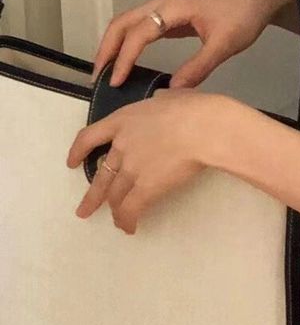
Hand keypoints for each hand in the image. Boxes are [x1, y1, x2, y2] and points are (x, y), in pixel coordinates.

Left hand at [66, 89, 233, 233]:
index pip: (89, 137)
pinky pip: (131, 209)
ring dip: (115, 210)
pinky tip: (129, 227)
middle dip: (93, 195)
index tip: (71, 162)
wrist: (202, 129)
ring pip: (116, 195)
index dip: (78, 151)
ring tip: (117, 222)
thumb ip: (161, 102)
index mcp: (123, 121)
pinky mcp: (145, 188)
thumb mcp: (171, 96)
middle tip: (85, 210)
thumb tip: (162, 102)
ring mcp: (131, 169)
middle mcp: (121, 147)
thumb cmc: (193, 109)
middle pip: (102, 174)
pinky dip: (127, 220)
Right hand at [93, 0, 296, 88]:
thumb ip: (199, 67)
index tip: (116, 81)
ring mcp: (168, 5)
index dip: (125, 58)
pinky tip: (130, 60)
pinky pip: (145, 25)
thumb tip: (172, 89)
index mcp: (173, 5)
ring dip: (116, 43)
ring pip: (131, 22)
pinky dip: (132, 41)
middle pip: (123, 22)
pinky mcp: (174, 12)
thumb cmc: (245, 16)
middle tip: (98, 77)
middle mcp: (163, 0)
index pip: (139, 32)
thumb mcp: (224, 45)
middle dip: (107, 48)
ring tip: (108, 71)